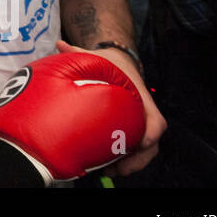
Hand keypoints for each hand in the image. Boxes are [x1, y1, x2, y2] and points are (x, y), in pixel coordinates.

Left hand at [54, 40, 163, 174]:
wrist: (121, 61)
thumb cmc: (110, 62)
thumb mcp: (98, 56)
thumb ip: (79, 52)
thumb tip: (61, 45)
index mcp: (140, 96)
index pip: (155, 120)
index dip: (151, 132)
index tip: (143, 142)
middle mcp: (144, 111)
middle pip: (151, 141)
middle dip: (138, 158)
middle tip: (118, 170)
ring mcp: (140, 121)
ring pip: (144, 149)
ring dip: (131, 163)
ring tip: (111, 172)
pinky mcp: (133, 128)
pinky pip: (135, 148)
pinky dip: (126, 159)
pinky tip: (108, 166)